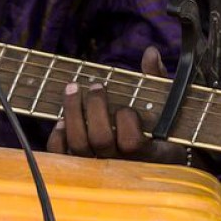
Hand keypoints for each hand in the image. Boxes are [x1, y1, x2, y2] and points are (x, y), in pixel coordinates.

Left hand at [47, 46, 190, 164]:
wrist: (145, 164)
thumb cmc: (155, 130)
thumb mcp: (162, 106)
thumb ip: (156, 79)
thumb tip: (150, 52)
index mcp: (147, 152)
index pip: (132, 141)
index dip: (126, 120)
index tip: (126, 106)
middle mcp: (121, 164)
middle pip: (101, 139)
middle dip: (95, 107)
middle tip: (95, 86)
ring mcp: (98, 169)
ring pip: (79, 145)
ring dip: (73, 113)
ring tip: (73, 89)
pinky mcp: (76, 168)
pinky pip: (61, 155)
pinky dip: (58, 136)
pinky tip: (61, 119)